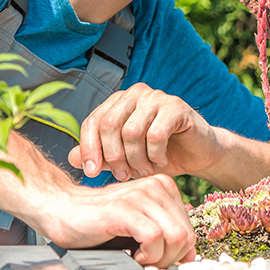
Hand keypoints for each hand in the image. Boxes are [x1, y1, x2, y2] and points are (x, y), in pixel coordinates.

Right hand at [33, 174, 196, 266]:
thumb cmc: (97, 221)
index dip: (177, 252)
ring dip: (160, 258)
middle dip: (170, 258)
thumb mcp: (139, 226)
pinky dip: (148, 256)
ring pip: (177, 237)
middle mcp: (156, 186)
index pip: (190, 229)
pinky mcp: (125, 210)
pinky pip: (155, 238)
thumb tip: (191, 253)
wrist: (58, 208)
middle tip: (147, 262)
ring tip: (139, 258)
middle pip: (187, 235)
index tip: (155, 257)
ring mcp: (141, 196)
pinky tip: (132, 255)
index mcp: (163, 187)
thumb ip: (166, 233)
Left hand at [68, 83, 222, 181]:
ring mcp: (156, 97)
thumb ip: (100, 157)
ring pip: (131, 132)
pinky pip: (156, 135)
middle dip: (113, 157)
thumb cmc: (158, 155)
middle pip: (109, 125)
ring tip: (145, 170)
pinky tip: (161, 161)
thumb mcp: (124, 160)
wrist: (197, 154)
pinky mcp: (176, 106)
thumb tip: (71, 158)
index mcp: (118, 102)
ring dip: (136, 159)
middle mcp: (135, 94)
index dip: (88, 149)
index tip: (91, 174)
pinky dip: (155, 155)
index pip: (92, 121)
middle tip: (122, 176)